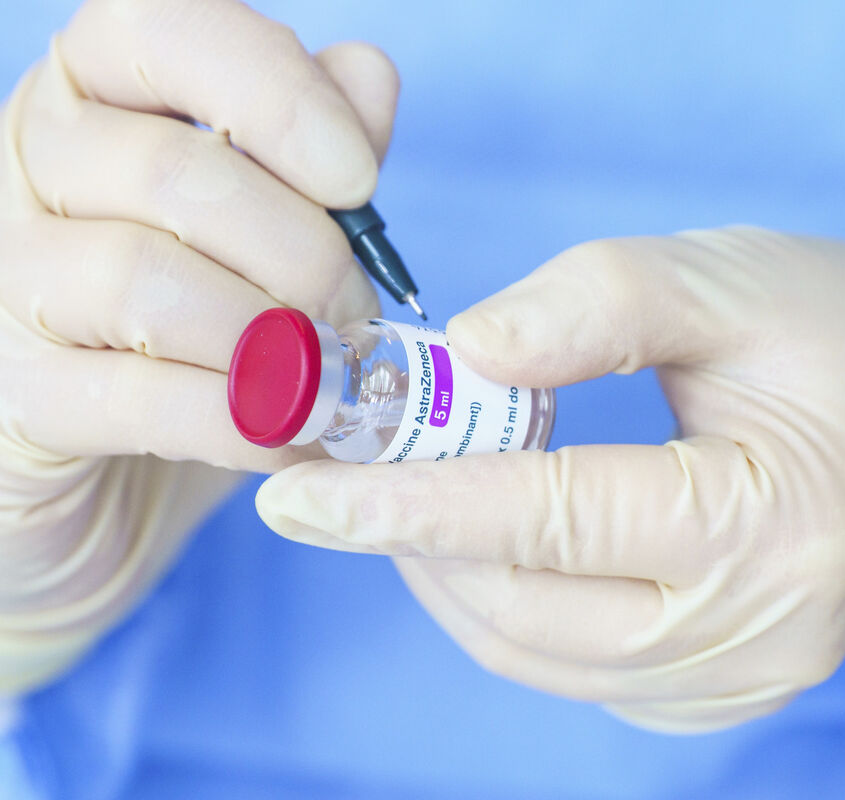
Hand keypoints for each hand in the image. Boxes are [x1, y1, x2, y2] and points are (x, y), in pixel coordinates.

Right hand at [0, 0, 396, 690]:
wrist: (114, 471)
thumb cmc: (204, 326)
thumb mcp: (267, 229)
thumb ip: (314, 150)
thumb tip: (367, 76)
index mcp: (100, 98)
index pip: (164, 29)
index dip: (277, 95)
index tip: (357, 177)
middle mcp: (33, 167)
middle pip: (177, 174)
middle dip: (304, 256)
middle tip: (352, 314)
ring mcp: (10, 282)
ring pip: (147, 281)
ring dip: (271, 341)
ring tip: (322, 377)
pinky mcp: (18, 397)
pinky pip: (139, 399)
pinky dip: (242, 421)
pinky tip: (289, 432)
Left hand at [256, 227, 844, 730]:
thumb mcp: (731, 277)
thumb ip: (596, 303)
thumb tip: (461, 356)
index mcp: (777, 521)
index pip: (554, 522)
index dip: (414, 503)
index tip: (299, 492)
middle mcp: (764, 631)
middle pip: (528, 610)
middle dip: (419, 536)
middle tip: (363, 457)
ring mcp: (744, 681)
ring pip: (538, 655)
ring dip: (457, 572)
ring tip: (433, 480)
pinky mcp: (720, 694)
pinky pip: (576, 669)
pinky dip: (512, 603)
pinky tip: (505, 530)